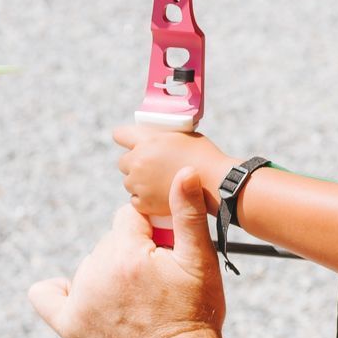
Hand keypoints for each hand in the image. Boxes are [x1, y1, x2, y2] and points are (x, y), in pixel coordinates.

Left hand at [29, 168, 235, 337]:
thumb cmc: (197, 316)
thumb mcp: (201, 262)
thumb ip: (187, 214)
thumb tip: (183, 171)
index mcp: (127, 253)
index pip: (127, 218)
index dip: (152, 234)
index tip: (166, 257)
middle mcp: (96, 272)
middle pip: (109, 242)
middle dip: (132, 254)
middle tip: (157, 285)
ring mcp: (79, 300)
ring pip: (90, 265)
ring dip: (110, 274)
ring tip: (138, 302)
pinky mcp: (68, 325)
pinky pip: (45, 295)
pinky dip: (57, 290)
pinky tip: (79, 294)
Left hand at [114, 125, 231, 219]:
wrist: (217, 183)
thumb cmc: (204, 156)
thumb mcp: (182, 134)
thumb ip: (160, 136)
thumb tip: (151, 137)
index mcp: (146, 141)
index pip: (120, 135)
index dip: (127, 139)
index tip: (134, 144)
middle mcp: (138, 161)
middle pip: (124, 162)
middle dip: (135, 164)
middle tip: (155, 168)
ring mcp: (139, 183)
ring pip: (130, 182)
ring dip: (140, 182)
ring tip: (162, 183)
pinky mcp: (144, 203)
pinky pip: (136, 200)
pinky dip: (146, 200)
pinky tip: (162, 196)